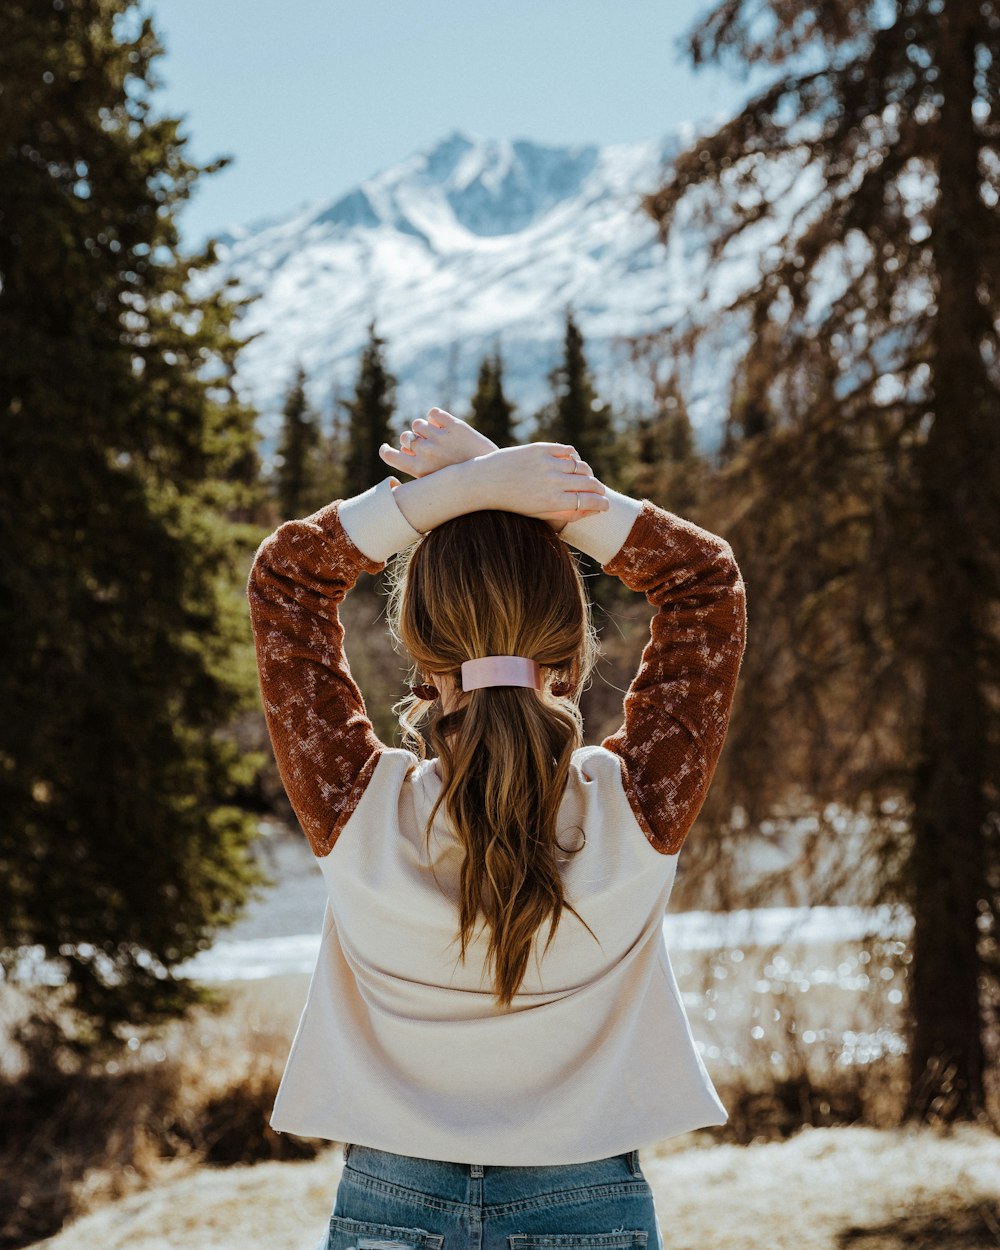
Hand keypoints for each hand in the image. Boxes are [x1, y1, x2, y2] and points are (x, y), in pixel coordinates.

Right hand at [379, 408, 496, 477]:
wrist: (491, 476)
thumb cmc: (462, 484)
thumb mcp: (435, 483)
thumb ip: (416, 470)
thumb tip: (402, 455)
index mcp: (418, 469)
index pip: (390, 456)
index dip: (386, 451)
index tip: (386, 448)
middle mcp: (425, 451)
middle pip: (406, 437)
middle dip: (411, 439)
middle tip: (422, 444)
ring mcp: (439, 437)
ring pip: (418, 423)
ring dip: (424, 428)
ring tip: (435, 434)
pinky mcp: (453, 425)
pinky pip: (433, 413)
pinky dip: (435, 416)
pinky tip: (442, 423)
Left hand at [476, 444, 608, 528]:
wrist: (485, 483)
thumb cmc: (512, 503)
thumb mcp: (539, 514)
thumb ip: (565, 513)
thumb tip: (591, 510)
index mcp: (554, 502)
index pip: (590, 501)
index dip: (602, 503)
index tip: (605, 505)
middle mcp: (553, 482)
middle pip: (589, 483)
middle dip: (599, 489)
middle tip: (600, 492)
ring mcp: (547, 463)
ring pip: (581, 466)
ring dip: (587, 473)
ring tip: (586, 478)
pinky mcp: (541, 448)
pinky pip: (568, 451)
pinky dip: (574, 457)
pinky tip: (572, 463)